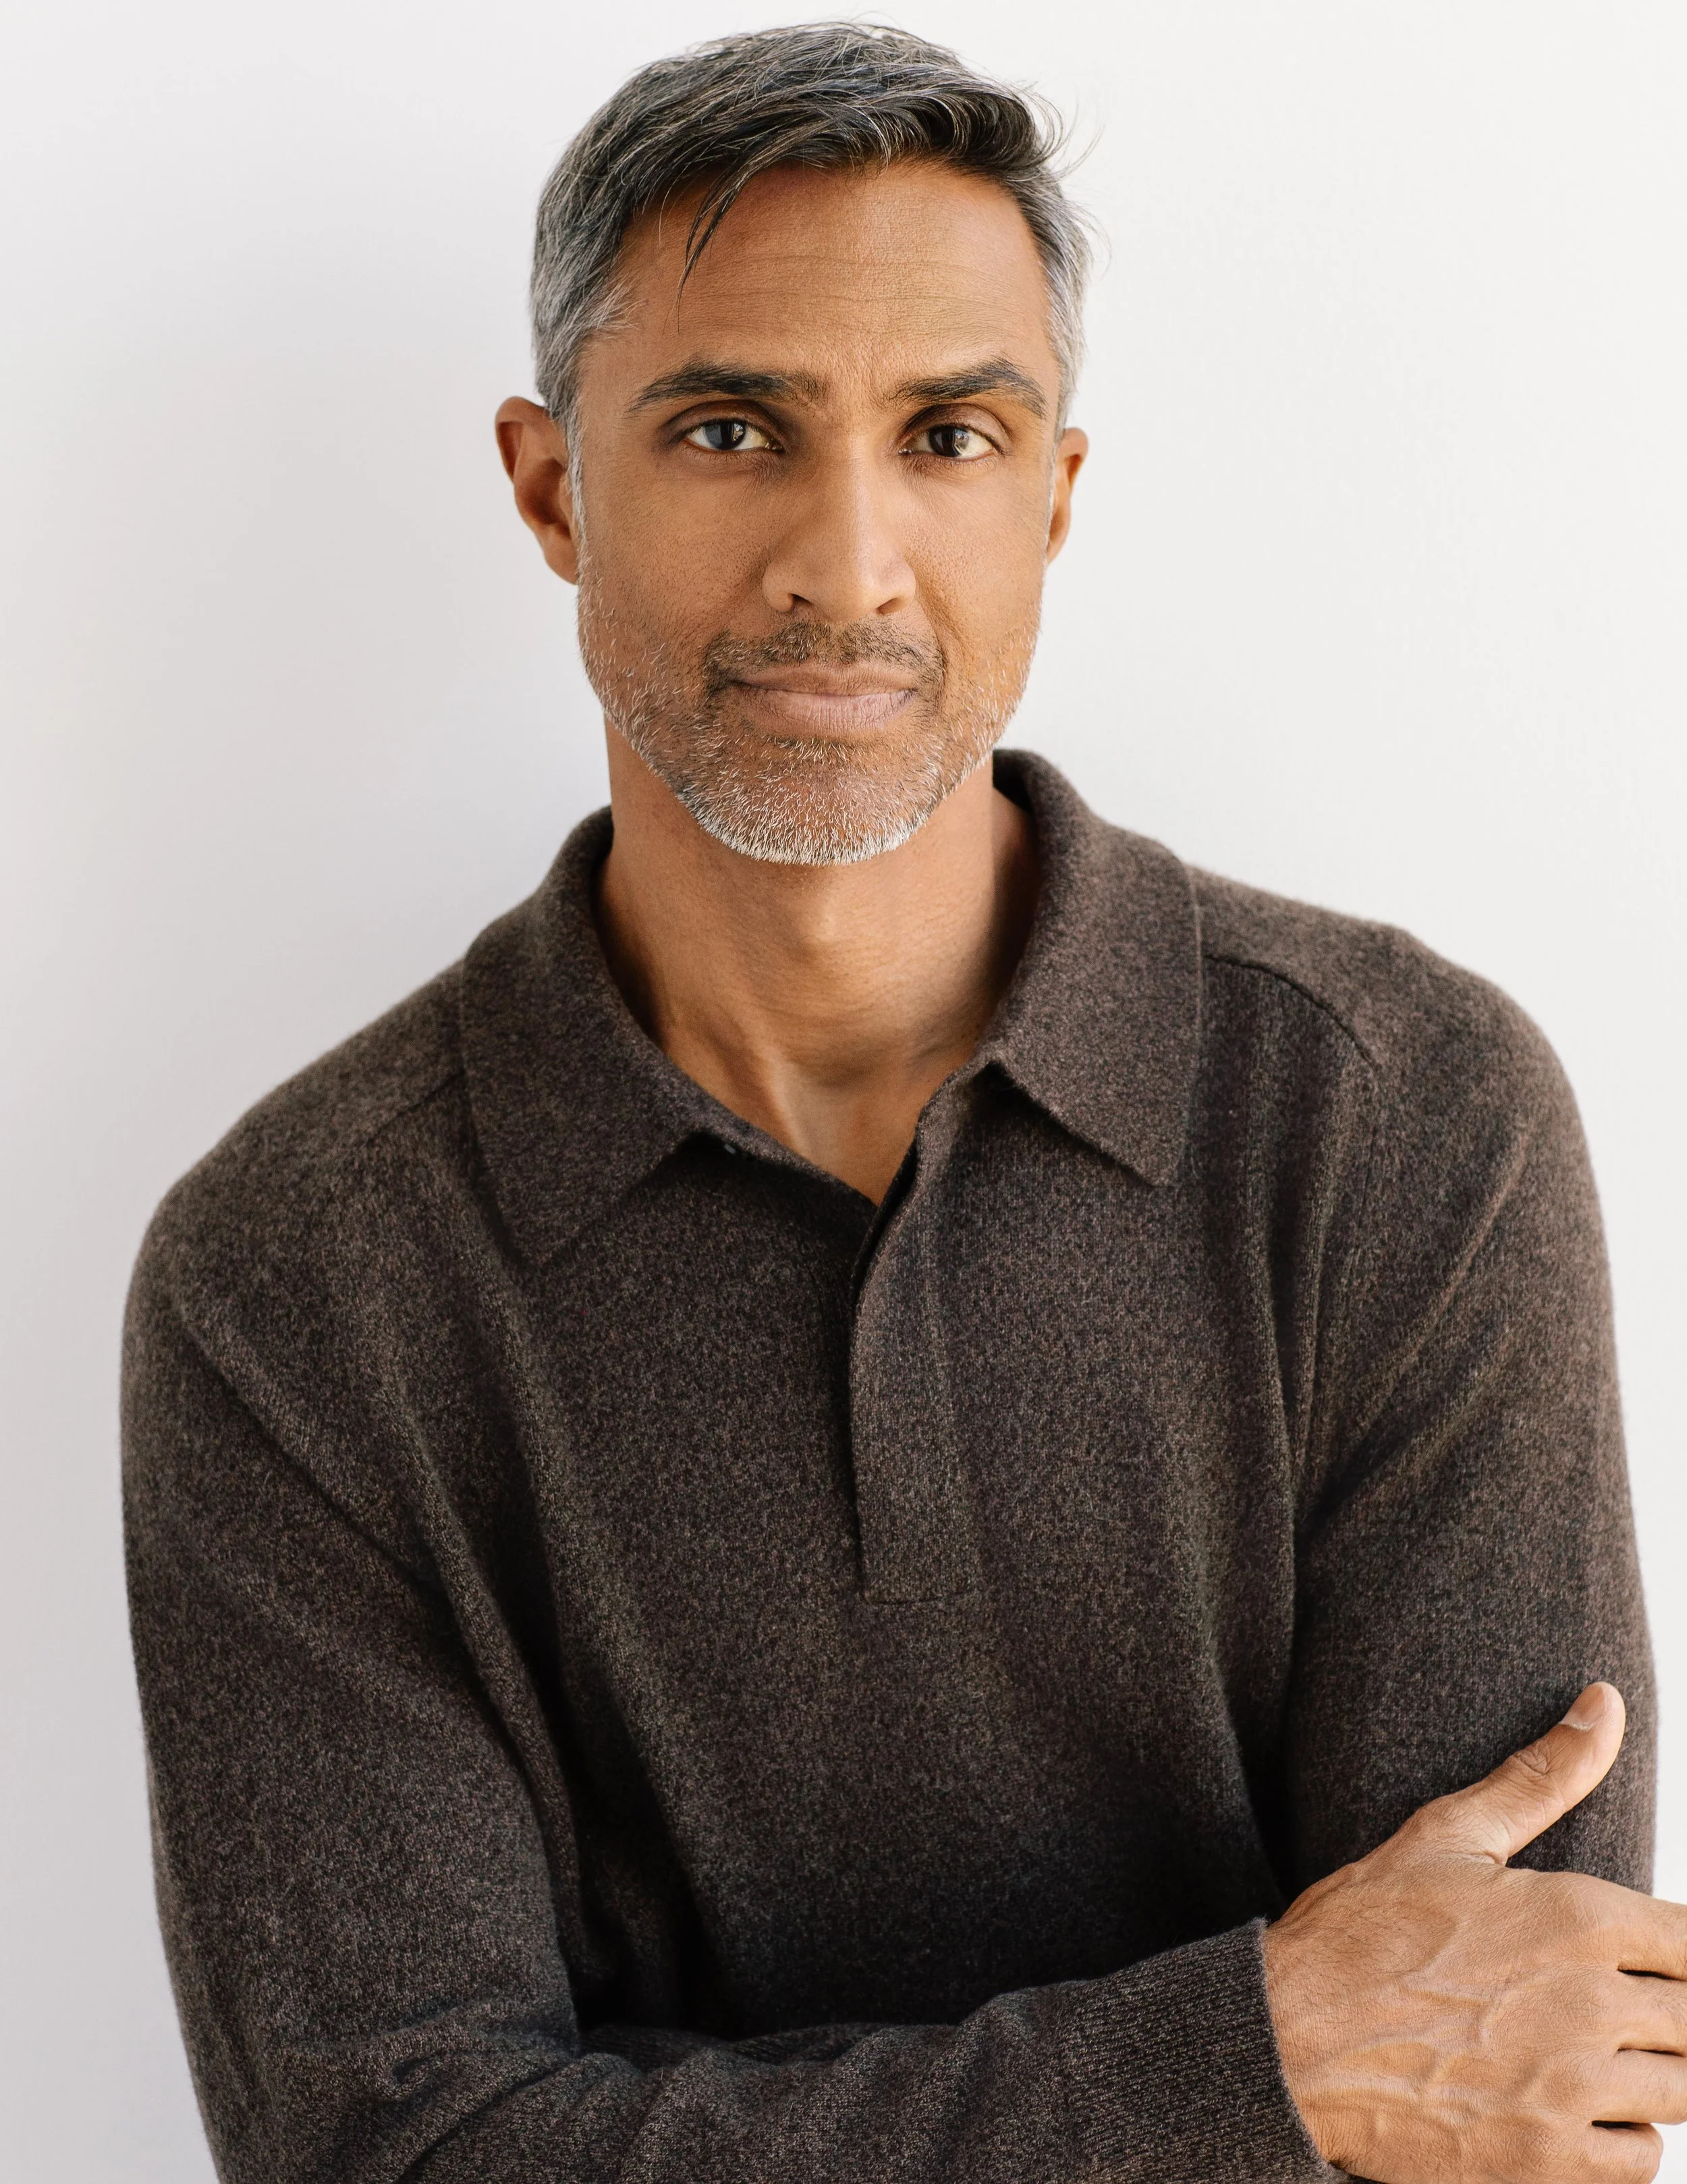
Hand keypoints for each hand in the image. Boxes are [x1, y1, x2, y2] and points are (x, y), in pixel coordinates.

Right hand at [1262, 1684, 1686, 2183]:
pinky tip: (1578, 2106)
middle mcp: (1591, 2004)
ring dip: (1652, 2073)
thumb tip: (1607, 1702)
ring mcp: (1572, 2090)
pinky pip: (1641, 2160)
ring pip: (1682, 2092)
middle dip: (1669, 2010)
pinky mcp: (1549, 2165)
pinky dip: (1624, 2137)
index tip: (1655, 1956)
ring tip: (1597, 2050)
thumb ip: (1542, 1775)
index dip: (1682, 1951)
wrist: (1283, 2043)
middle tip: (1614, 2002)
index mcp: (1578, 1917)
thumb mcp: (1447, 1835)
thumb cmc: (1360, 1931)